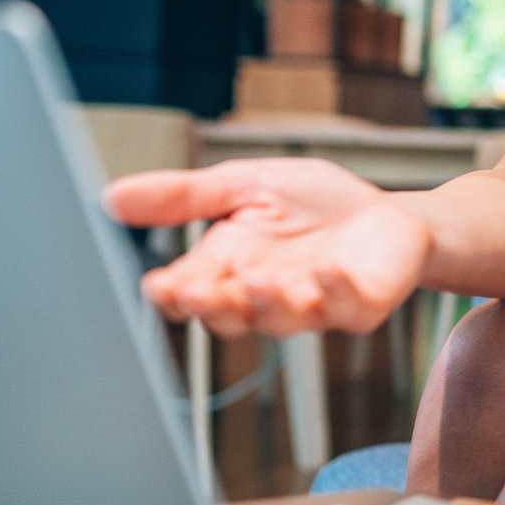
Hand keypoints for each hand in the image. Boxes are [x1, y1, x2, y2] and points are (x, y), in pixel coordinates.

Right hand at [106, 159, 430, 337]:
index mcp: (230, 270)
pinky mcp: (360, 306)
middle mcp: (266, 295)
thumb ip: (185, 196)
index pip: (189, 294)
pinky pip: (343, 308)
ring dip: (267, 301)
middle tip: (201, 288)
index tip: (159, 284)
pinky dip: (332, 289)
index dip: (172, 295)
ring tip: (259, 277)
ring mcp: (314, 306)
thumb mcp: (245, 186)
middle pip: (228, 316)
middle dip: (213, 304)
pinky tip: (325, 268)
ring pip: (281, 318)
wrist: (393, 215)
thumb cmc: (319, 205)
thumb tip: (111, 196)